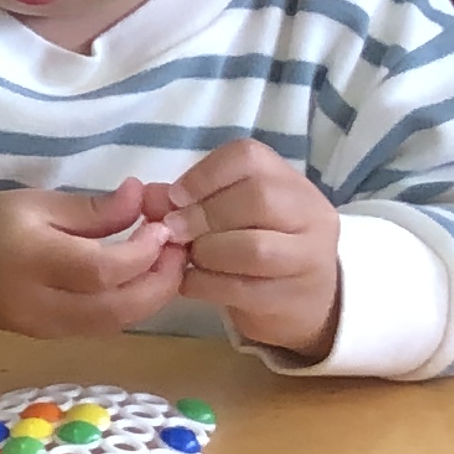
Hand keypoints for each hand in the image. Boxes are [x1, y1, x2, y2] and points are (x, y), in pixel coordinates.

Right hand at [0, 179, 188, 340]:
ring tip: (165, 261)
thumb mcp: (33, 202)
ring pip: (118, 322)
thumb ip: (91, 208)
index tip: (163, 223)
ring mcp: (46, 327)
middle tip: (178, 247)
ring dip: (152, 295)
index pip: (106, 268)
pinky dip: (130, 303)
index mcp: (32, 261)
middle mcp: (42, 303)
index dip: (146, 250)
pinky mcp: (50, 335)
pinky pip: (102, 324)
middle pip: (121, 309)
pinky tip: (137, 278)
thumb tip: (143, 201)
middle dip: (162, 280)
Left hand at [157, 138, 344, 357]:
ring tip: (188, 257)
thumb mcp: (227, 212)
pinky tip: (190, 281)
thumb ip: (186, 200)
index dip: (203, 175)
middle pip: (257, 198)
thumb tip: (145, 195)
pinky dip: (205, 284)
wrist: (306, 297)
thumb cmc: (256, 241)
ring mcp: (309, 257)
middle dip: (203, 215)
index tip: (176, 197)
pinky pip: (244, 289)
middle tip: (174, 231)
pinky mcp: (294, 297)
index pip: (248, 156)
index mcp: (288, 181)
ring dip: (206, 252)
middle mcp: (308, 213)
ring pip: (254, 248)